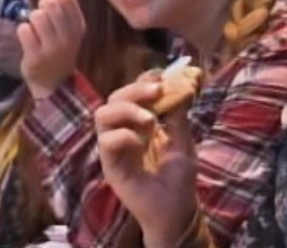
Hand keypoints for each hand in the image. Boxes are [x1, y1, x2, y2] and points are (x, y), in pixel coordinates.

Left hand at [16, 0, 84, 97]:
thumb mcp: (65, 28)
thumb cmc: (58, 50)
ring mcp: (52, 48)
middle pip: (51, 4)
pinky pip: (24, 30)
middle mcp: (68, 38)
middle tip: (42, 14)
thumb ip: (59, 5)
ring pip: (36, 16)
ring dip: (31, 20)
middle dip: (42, 5)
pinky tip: (30, 41)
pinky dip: (23, 32)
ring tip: (37, 31)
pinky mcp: (35, 56)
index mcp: (78, 28)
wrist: (54, 83)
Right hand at [95, 76, 198, 247]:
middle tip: (158, 90)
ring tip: (150, 120)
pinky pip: (106, 142)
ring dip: (127, 110)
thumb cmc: (179, 178)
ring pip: (102, 114)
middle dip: (135, 89)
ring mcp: (114, 147)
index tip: (162, 76)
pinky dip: (123, 136)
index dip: (143, 80)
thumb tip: (182, 85)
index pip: (132, 93)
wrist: (176, 210)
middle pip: (114, 98)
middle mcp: (122, 130)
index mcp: (139, 123)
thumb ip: (178, 115)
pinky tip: (141, 143)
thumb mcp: (183, 140)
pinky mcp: (109, 165)